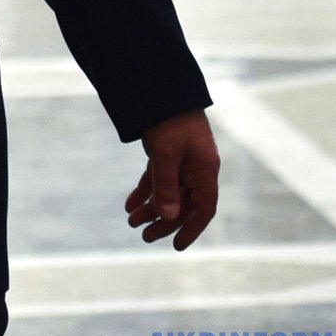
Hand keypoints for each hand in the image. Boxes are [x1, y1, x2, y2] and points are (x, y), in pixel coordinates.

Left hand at [126, 109, 218, 250]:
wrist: (162, 90)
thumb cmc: (170, 121)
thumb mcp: (165, 154)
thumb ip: (166, 186)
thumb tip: (168, 216)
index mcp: (205, 171)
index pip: (203, 209)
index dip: (192, 229)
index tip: (177, 245)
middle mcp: (197, 169)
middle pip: (183, 204)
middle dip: (164, 222)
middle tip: (144, 236)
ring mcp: (183, 162)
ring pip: (168, 193)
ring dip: (151, 209)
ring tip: (131, 222)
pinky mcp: (168, 155)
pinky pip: (157, 179)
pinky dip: (144, 192)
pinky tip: (130, 205)